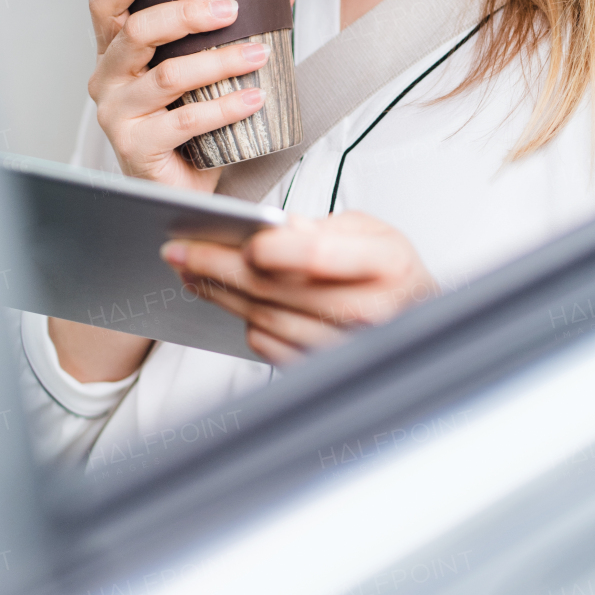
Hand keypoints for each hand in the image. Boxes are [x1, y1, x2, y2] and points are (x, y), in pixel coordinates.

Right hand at [88, 0, 277, 191]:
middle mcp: (106, 79)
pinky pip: (184, 121)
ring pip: (168, 76)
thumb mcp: (202, 69)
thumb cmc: (187, 123)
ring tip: (258, 56)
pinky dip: (224, 108)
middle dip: (187, 15)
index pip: (105, 5)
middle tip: (232, 9)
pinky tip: (253, 99)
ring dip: (219, 62)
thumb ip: (230, 29)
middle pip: (137, 32)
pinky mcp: (136, 148)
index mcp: (114, 52)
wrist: (180, 186)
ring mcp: (117, 115)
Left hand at [162, 212, 438, 364]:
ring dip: (219, 293)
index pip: (317, 255)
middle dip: (217, 265)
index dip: (271, 247)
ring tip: (191, 271)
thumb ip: (324, 227)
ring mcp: (345, 347)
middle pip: (275, 288)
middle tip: (177, 250)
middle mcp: (370, 312)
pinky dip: (244, 320)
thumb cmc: (389, 269)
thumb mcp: (370, 231)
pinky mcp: (322, 368)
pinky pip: (268, 346)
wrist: (418, 318)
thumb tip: (274, 228)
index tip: (235, 236)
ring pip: (263, 318)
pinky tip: (227, 299)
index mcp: (387, 265)